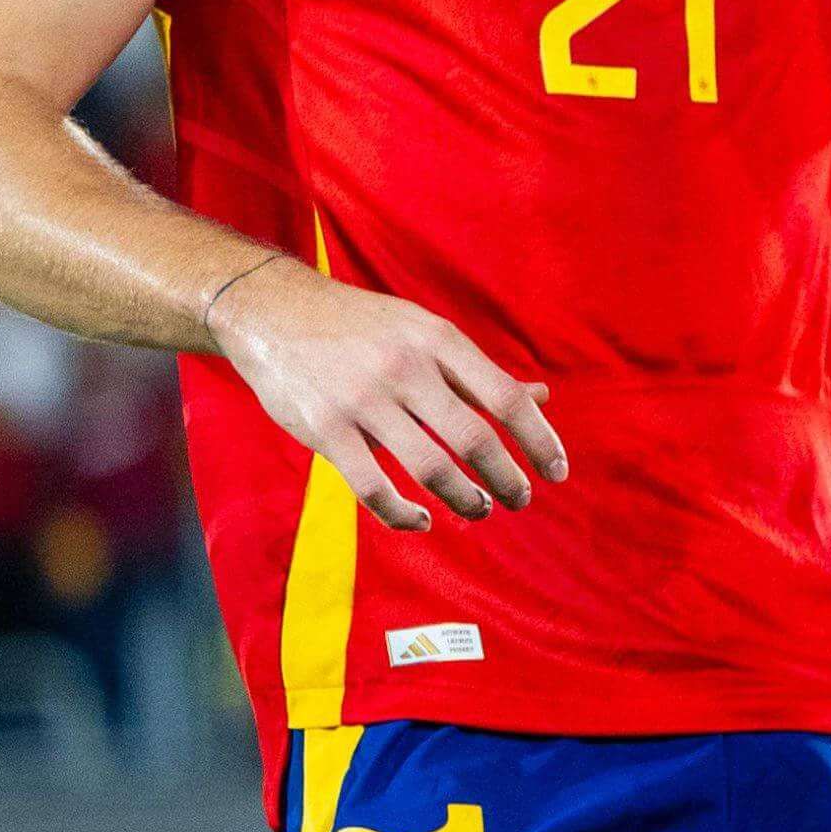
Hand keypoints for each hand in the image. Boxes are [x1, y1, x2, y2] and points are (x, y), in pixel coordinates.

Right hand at [208, 260, 568, 532]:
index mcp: (438, 340)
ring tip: (479, 509)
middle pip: (475, 438)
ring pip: (430, 468)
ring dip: (464, 499)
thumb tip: (542, 397)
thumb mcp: (425, 333)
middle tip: (521, 500)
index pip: (505, 397)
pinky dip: (403, 514)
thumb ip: (478, 374)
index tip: (557, 471)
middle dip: (507, 479)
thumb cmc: (364, 328)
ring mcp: (362, 399)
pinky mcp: (324, 428)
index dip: (539, 439)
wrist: (273, 311)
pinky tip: (422, 520)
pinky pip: (373, 488)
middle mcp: (405, 367)